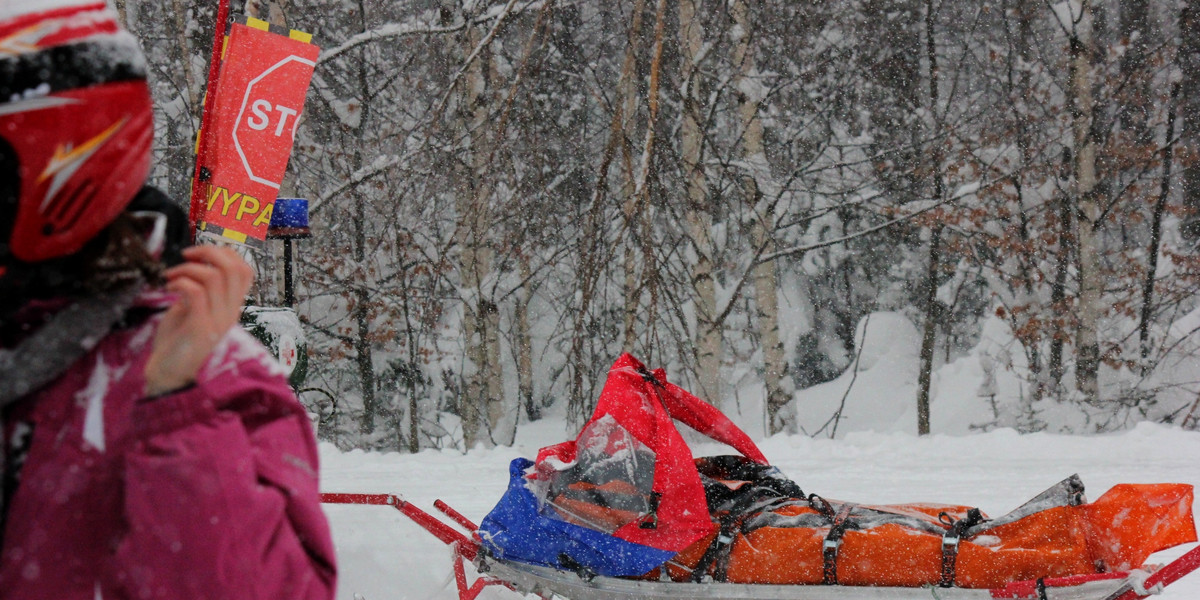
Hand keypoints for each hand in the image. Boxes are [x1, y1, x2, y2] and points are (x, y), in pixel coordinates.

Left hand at [143, 245, 253, 396]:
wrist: (168, 378)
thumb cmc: (177, 345)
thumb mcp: (192, 313)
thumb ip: (199, 293)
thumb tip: (193, 269)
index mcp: (231, 308)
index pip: (245, 271)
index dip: (225, 253)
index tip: (200, 254)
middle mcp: (230, 313)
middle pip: (234, 268)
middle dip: (209, 251)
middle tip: (187, 255)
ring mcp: (217, 321)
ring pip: (214, 276)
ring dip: (188, 268)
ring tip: (172, 276)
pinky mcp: (200, 328)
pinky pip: (196, 293)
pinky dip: (180, 282)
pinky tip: (169, 288)